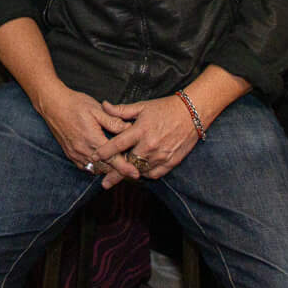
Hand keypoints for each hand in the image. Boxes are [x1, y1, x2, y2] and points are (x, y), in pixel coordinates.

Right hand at [31, 82, 134, 188]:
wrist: (53, 104)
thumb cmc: (75, 104)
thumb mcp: (97, 109)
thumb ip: (114, 122)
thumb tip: (129, 129)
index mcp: (92, 139)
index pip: (112, 159)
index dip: (125, 168)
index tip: (135, 174)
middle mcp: (83, 150)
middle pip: (105, 168)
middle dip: (118, 170)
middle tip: (132, 168)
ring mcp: (75, 154)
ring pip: (96, 169)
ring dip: (107, 169)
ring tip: (119, 165)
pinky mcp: (70, 154)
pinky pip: (86, 167)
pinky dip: (96, 167)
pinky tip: (102, 161)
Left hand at [92, 94, 206, 181]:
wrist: (192, 113)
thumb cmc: (165, 108)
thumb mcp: (142, 106)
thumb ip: (122, 110)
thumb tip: (104, 106)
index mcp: (140, 131)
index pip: (118, 145)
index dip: (105, 152)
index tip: (95, 157)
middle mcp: (150, 145)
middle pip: (128, 164)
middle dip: (115, 173)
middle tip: (105, 182)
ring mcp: (161, 155)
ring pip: (140, 171)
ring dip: (131, 174)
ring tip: (120, 178)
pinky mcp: (171, 162)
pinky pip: (154, 174)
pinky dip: (146, 174)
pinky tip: (140, 173)